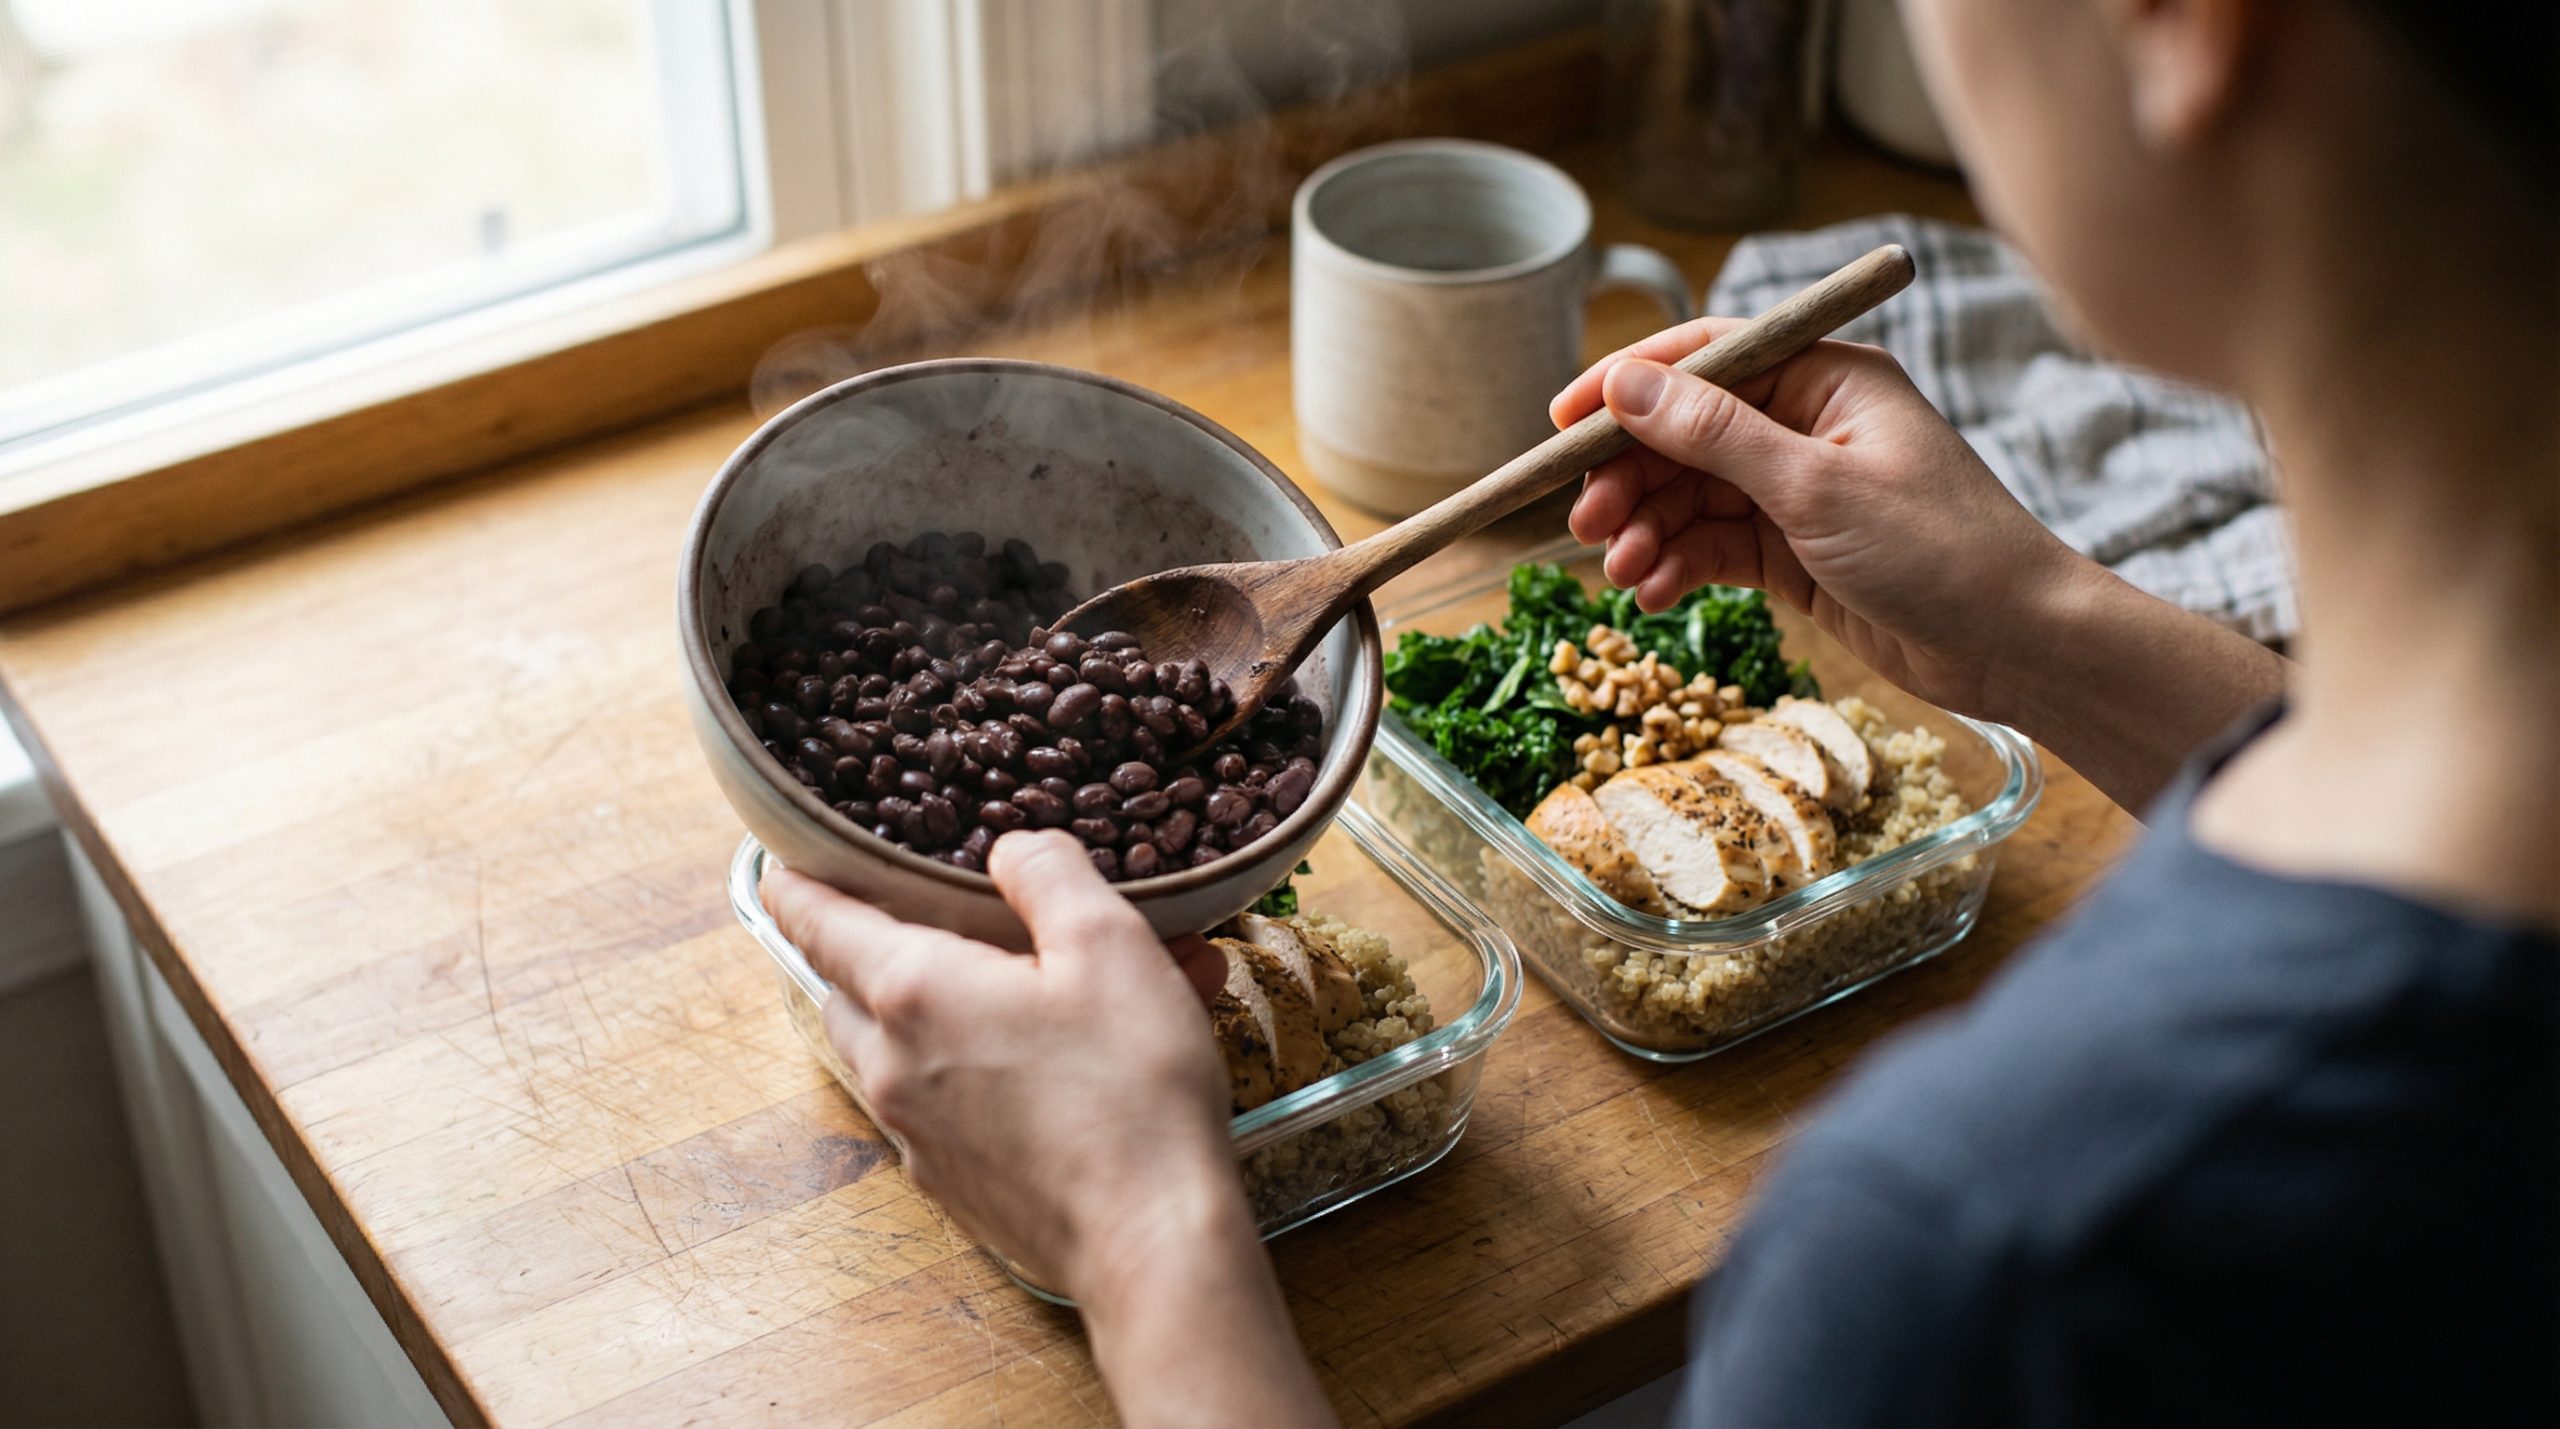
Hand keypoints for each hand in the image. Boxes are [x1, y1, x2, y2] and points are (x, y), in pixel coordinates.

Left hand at [765, 834, 1337, 1426]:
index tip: (780, 860)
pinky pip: (939, 1102)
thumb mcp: (1108, 943)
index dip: (797, 883)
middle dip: (868, 945)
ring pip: (892, 1048)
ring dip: (929, 1008)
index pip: (817, 920)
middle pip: (847, 986)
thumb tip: (1012, 848)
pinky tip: (1050, 1061)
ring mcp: (916, 1132)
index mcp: (913, 990)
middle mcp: (891, 1063)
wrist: (1151, 1241)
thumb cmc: (1129, 1089)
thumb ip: (1049, 874)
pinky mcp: (951, 1181)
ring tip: (1007, 984)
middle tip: (909, 912)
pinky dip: (974, 1066)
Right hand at [1552, 318, 2091, 718]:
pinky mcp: (1795, 551)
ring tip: (1622, 574)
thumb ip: (1715, 435)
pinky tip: (1653, 593)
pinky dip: (1678, 566)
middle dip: (1630, 477)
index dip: (1627, 385)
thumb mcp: (1816, 488)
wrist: (2017, 645)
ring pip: (1692, 496)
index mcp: (1826, 377)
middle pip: (1686, 433)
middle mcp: (1807, 424)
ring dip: (1648, 530)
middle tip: (1586, 522)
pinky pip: (1714, 545)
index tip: (1561, 422)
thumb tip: (1627, 383)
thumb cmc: (1942, 550)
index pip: (1706, 358)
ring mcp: (1799, 489)